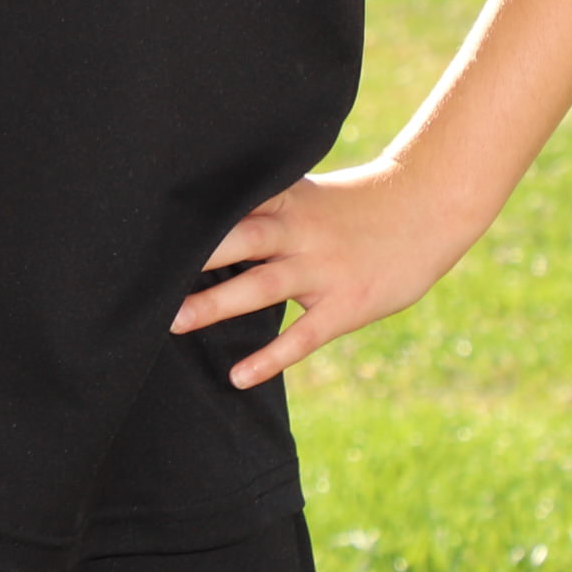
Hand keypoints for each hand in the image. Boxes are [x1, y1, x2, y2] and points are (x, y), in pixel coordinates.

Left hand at [172, 155, 489, 384]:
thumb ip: (262, 205)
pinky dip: (270, 358)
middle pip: (236, 240)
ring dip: (215, 305)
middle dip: (192, 259)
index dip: (188, 215)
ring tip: (173, 323)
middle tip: (143, 277)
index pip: (227, 204)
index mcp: (285, 200)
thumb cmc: (357, 204)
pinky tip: (238, 377)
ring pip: (260, 287)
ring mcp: (323, 269)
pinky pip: (303, 336)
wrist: (429, 207)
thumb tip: (204, 218)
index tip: (141, 223)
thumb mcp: (307, 193)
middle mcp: (299, 231)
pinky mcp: (346, 304)